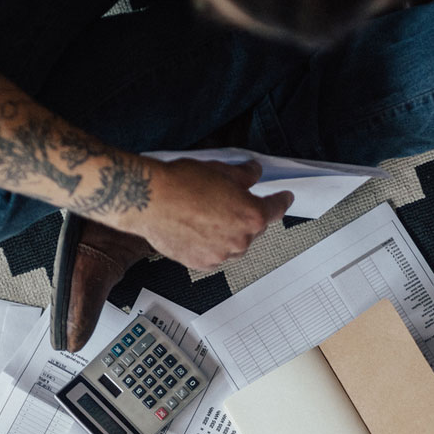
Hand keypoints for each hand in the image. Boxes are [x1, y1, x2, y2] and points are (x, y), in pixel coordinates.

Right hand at [128, 158, 293, 269]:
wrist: (149, 200)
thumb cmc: (181, 184)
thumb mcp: (220, 170)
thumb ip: (244, 176)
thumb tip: (252, 174)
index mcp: (251, 216)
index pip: (277, 209)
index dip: (281, 200)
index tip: (284, 199)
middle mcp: (240, 240)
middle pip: (254, 229)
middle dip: (246, 215)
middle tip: (229, 200)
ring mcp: (220, 255)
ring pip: (234, 244)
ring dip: (229, 232)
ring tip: (207, 214)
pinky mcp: (200, 263)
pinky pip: (215, 255)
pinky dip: (211, 244)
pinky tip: (197, 228)